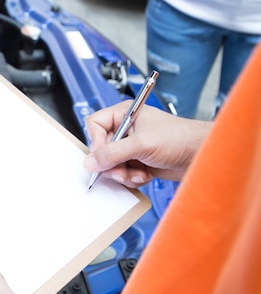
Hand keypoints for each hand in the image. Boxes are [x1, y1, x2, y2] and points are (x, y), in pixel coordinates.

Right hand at [83, 101, 211, 187]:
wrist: (202, 155)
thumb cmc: (181, 138)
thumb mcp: (142, 144)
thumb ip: (113, 153)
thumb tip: (91, 162)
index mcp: (124, 114)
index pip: (95, 125)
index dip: (96, 141)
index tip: (103, 156)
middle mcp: (125, 130)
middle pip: (101, 149)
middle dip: (112, 163)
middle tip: (122, 170)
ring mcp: (131, 147)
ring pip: (111, 164)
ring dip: (123, 173)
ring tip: (138, 173)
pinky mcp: (138, 161)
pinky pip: (122, 173)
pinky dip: (131, 178)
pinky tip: (145, 176)